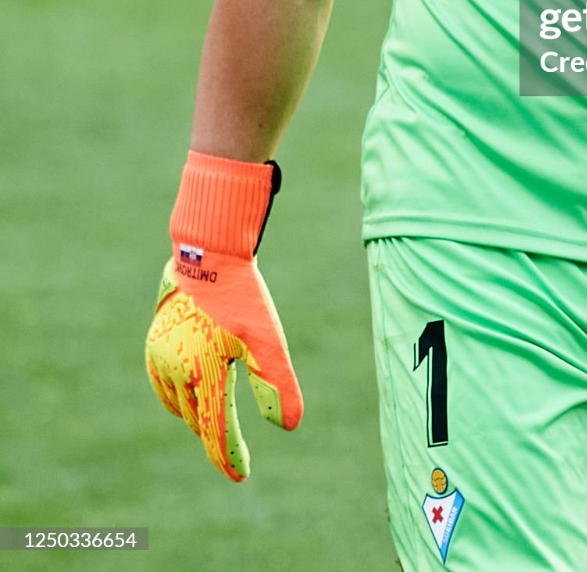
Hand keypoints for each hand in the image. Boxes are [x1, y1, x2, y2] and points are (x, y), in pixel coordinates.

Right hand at [144, 153, 302, 479]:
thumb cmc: (244, 296)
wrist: (209, 255)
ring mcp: (160, 358)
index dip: (229, 456)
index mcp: (203, 374)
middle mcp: (175, 372)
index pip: (216, 430)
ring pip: (180, 406)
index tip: (241, 476)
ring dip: (199, 416)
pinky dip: (180, 398)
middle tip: (235, 453)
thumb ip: (276, 383)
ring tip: (217, 423)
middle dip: (217, 435)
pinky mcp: (154, 345)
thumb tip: (288, 426)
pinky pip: (163, 387)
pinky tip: (193, 396)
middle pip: (200, 419)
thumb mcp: (267, 340)